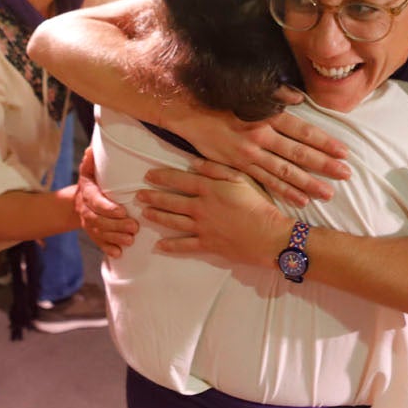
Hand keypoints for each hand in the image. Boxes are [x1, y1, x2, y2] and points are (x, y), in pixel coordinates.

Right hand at [76, 147, 137, 257]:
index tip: (122, 211)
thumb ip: (91, 161)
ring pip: (100, 233)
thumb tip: (92, 148)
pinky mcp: (94, 235)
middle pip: (99, 220)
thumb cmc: (92, 181)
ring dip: (115, 238)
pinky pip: (99, 243)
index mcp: (87, 192)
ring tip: (131, 240)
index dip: (107, 208)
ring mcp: (89, 224)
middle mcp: (85, 210)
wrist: (78, 201)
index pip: (95, 201)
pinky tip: (118, 254)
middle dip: (116, 226)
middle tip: (134, 228)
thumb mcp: (89, 169)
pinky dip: (107, 249)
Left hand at [138, 161, 291, 266]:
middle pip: (171, 201)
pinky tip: (159, 245)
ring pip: (173, 221)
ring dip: (157, 216)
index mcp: (209, 189)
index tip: (148, 176)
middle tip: (138, 195)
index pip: (179, 180)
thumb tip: (194, 162)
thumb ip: (217, 169)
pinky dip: (171, 246)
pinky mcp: (207, 245)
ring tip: (145, 213)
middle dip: (152, 197)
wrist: (268, 235)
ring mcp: (202, 227)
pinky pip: (184, 245)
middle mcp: (201, 207)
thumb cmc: (258, 204)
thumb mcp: (241, 179)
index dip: (162, 177)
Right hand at [170, 96, 348, 206]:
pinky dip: (284, 191)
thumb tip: (299, 99)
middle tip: (346, 174)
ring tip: (328, 193)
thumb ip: (275, 97)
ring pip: (285, 172)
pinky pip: (266, 182)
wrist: (190, 113)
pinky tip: (300, 199)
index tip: (343, 152)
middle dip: (324, 165)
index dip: (324, 142)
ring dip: (308, 183)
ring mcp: (250, 154)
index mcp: (267, 116)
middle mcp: (261, 136)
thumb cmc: (222, 100)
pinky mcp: (239, 167)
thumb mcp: (249, 93)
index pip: (303, 131)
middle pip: (299, 154)